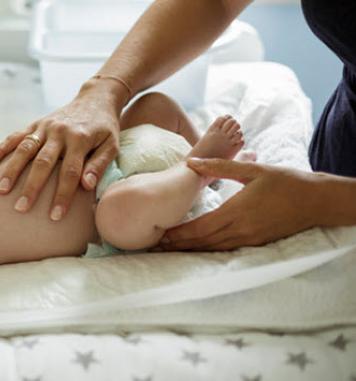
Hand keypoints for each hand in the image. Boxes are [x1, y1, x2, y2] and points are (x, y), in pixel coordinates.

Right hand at [0, 80, 122, 220]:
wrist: (95, 99)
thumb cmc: (105, 128)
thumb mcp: (112, 145)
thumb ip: (99, 164)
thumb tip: (86, 185)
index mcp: (80, 139)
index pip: (70, 172)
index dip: (62, 195)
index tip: (55, 215)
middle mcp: (59, 132)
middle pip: (43, 163)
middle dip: (32, 187)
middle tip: (21, 208)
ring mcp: (45, 127)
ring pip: (25, 149)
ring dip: (12, 170)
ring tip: (1, 190)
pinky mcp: (35, 124)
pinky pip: (15, 136)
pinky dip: (1, 149)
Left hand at [160, 158, 321, 250]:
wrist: (316, 200)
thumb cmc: (284, 181)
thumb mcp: (252, 170)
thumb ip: (219, 167)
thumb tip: (191, 162)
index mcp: (237, 211)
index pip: (201, 227)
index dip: (179, 233)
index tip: (161, 234)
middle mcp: (241, 229)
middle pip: (203, 242)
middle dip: (180, 245)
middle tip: (157, 246)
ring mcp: (249, 239)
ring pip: (214, 248)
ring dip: (192, 250)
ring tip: (171, 250)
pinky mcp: (256, 242)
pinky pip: (227, 249)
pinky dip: (209, 250)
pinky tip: (198, 249)